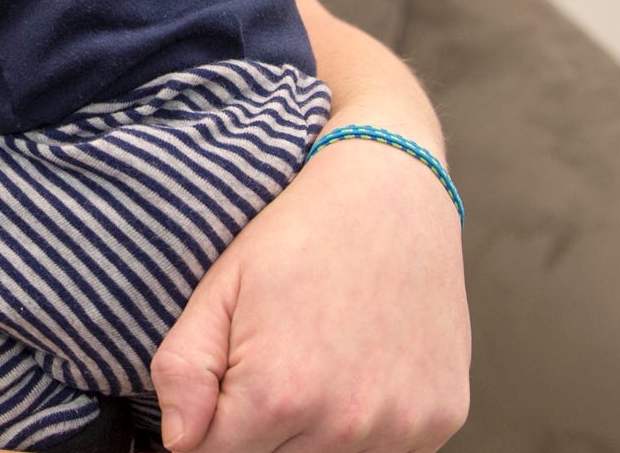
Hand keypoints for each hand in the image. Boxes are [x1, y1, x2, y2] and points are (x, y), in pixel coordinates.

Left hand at [150, 136, 470, 452]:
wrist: (394, 193)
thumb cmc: (300, 236)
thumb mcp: (220, 288)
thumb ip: (184, 370)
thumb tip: (179, 442)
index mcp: (278, 394)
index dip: (211, 425)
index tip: (222, 389)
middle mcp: (344, 423)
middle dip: (261, 430)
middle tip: (275, 361)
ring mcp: (400, 427)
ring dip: (313, 431)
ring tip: (318, 362)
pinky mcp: (441, 420)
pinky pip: (383, 452)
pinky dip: (364, 427)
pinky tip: (361, 371)